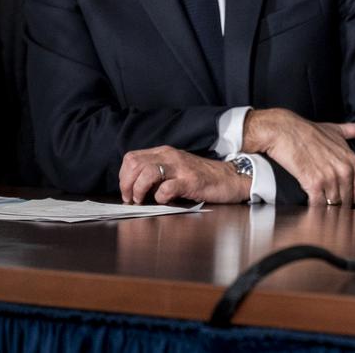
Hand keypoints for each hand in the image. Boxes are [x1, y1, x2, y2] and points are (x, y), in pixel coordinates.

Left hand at [118, 146, 250, 204]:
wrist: (230, 178)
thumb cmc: (202, 176)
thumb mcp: (176, 168)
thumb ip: (157, 171)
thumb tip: (134, 186)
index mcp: (164, 153)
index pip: (131, 158)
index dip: (124, 176)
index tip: (127, 191)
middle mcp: (170, 156)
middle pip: (134, 164)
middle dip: (127, 184)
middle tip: (131, 199)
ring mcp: (181, 168)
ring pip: (147, 173)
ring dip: (139, 190)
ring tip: (143, 201)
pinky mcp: (190, 182)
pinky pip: (166, 189)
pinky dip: (160, 198)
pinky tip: (165, 201)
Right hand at [242, 108, 354, 205]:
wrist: (285, 131)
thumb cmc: (308, 131)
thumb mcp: (336, 129)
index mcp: (351, 160)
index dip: (354, 197)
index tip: (345, 198)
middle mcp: (343, 170)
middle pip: (348, 202)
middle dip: (340, 205)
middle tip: (330, 204)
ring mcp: (329, 178)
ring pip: (335, 205)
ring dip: (327, 209)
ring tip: (321, 208)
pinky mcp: (313, 185)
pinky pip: (319, 205)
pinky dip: (316, 209)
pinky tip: (311, 206)